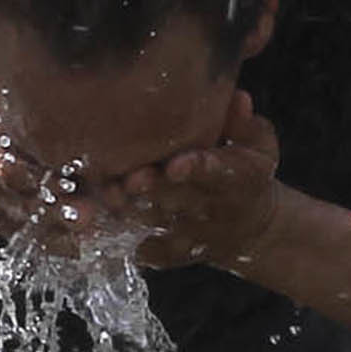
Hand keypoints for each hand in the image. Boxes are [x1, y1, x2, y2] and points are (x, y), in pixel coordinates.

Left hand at [98, 90, 290, 270]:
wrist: (249, 229)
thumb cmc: (246, 174)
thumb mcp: (260, 147)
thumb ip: (245, 124)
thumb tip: (237, 98)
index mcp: (238, 180)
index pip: (218, 173)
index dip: (197, 168)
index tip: (176, 164)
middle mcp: (210, 208)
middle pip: (177, 198)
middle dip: (153, 189)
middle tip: (131, 178)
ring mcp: (186, 234)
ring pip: (152, 222)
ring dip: (127, 210)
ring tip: (104, 194)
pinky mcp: (166, 253)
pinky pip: (137, 247)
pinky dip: (113, 236)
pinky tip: (91, 222)